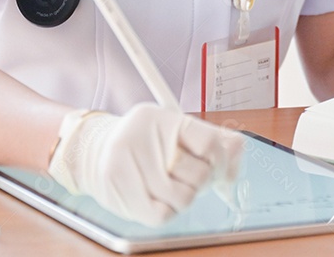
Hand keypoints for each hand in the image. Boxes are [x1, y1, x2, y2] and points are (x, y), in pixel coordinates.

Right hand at [46, 103, 244, 225]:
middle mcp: (142, 136)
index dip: (221, 161)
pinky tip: (160, 198)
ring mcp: (126, 162)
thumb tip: (237, 157)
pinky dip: (167, 211)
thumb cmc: (148, 143)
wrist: (96, 150)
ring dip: (185, 197)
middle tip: (189, 177)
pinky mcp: (115, 189)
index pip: (210, 144)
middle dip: (201, 181)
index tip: (216, 168)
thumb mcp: (180, 131)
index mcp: (164, 118)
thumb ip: (214, 140)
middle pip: (199, 175)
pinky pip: (161, 215)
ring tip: (173, 186)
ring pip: (182, 198)